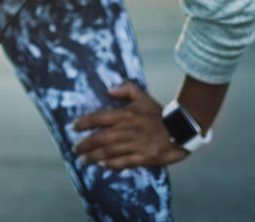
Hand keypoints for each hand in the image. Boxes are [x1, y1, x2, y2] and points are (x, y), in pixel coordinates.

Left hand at [72, 82, 189, 169]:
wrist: (181, 129)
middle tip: (75, 148)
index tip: (73, 127)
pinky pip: (124, 162)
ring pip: (109, 152)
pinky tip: (102, 165)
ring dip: (93, 156)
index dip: (84, 123)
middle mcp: (127, 130)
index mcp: (125, 115)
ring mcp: (135, 145)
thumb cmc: (159, 113)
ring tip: (83, 160)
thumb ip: (125, 90)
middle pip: (100, 138)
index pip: (98, 118)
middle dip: (85, 144)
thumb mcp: (143, 96)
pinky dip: (111, 164)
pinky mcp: (143, 157)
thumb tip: (108, 90)